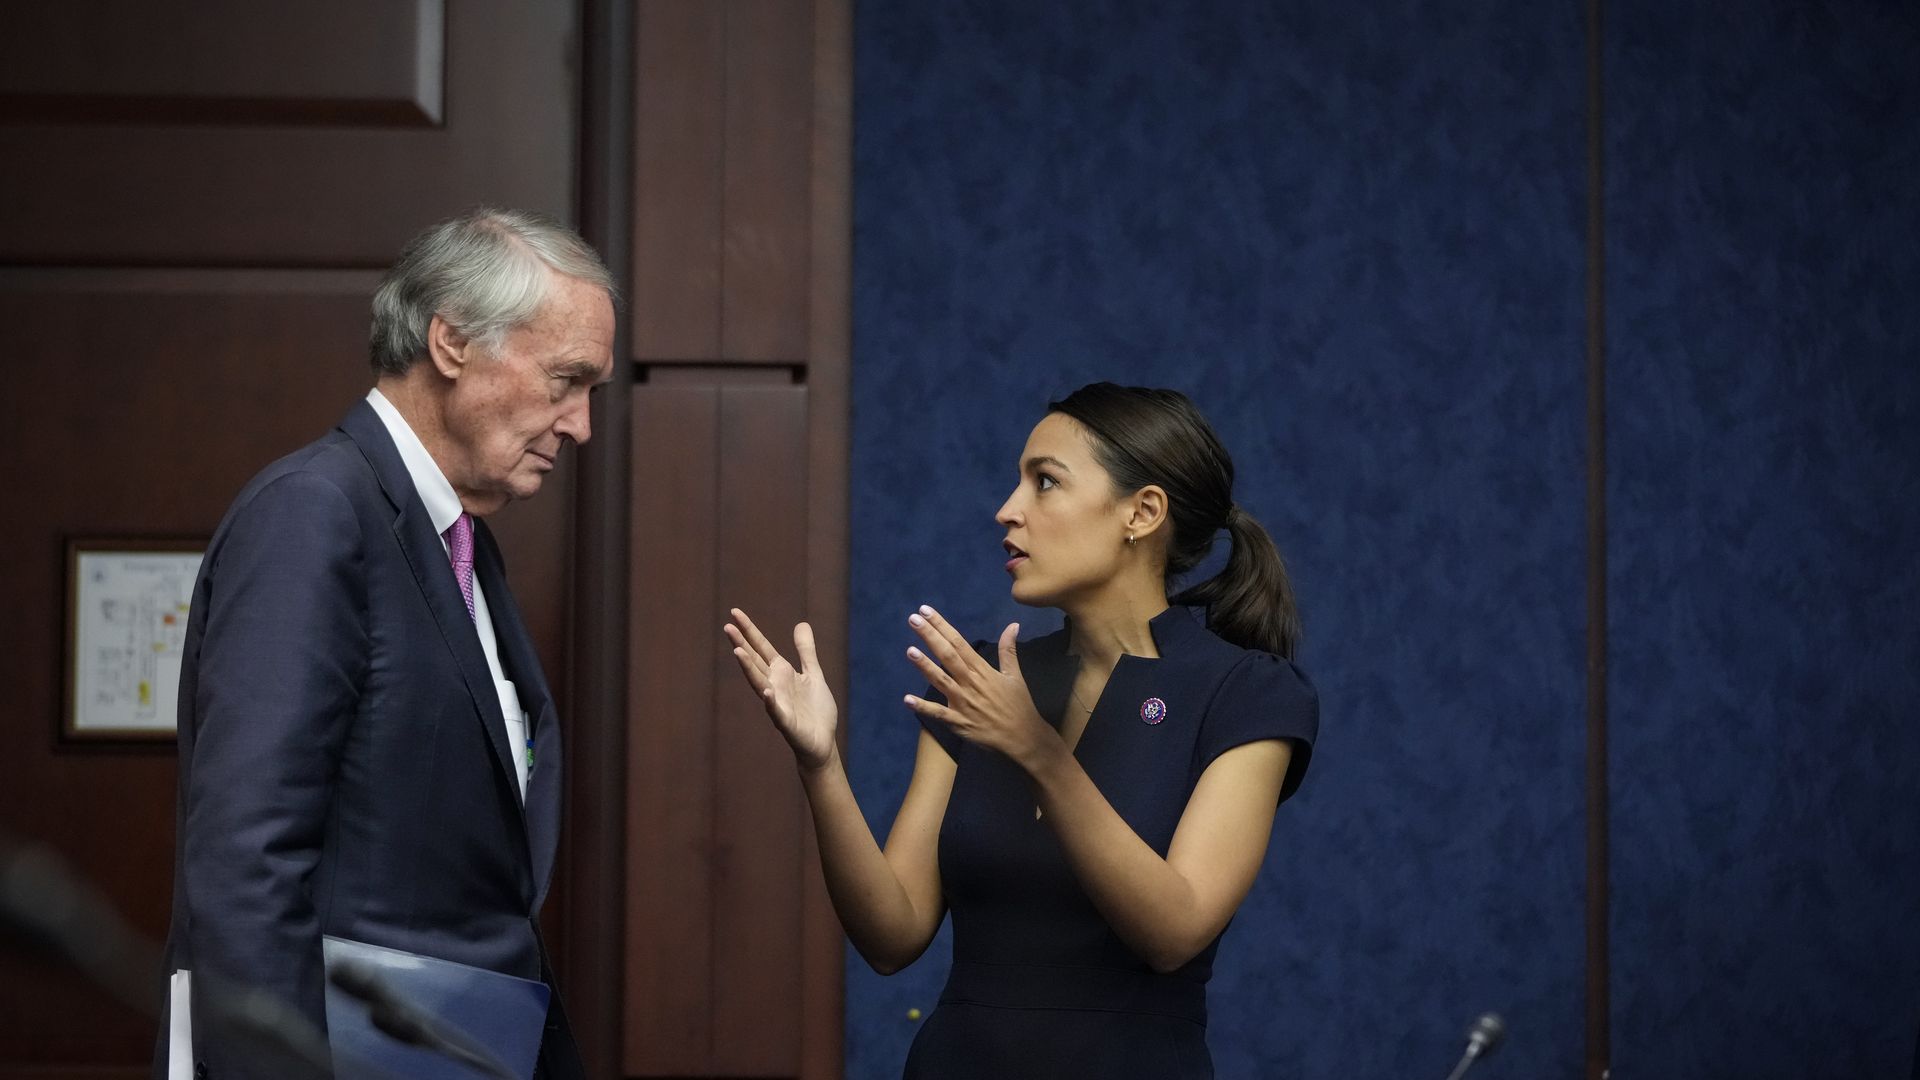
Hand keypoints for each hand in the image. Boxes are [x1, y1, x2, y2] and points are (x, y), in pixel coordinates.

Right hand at [725, 608, 838, 771]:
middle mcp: (774, 685)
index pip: (761, 648)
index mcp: (781, 673)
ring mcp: (778, 703)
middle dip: (742, 644)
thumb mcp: (813, 674)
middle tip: (727, 627)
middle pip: (755, 662)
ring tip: (738, 651)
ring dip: (748, 668)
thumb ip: (806, 651)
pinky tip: (766, 692)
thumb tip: (801, 624)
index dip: (749, 631)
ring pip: (759, 683)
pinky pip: (776, 711)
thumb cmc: (815, 710)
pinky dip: (771, 702)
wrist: (822, 742)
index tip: (735, 613)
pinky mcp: (786, 722)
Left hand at [902, 605, 1058, 770]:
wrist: (1024, 738)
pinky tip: (907, 699)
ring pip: (941, 681)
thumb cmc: (1018, 706)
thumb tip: (1013, 625)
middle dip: (930, 637)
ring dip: (925, 666)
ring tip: (910, 650)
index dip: (942, 626)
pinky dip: (923, 707)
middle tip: (914, 619)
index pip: (959, 643)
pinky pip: (939, 714)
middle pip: (948, 656)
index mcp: (983, 670)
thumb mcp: (1015, 676)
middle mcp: (971, 683)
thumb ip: (1009, 650)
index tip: (926, 611)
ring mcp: (963, 703)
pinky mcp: (959, 722)